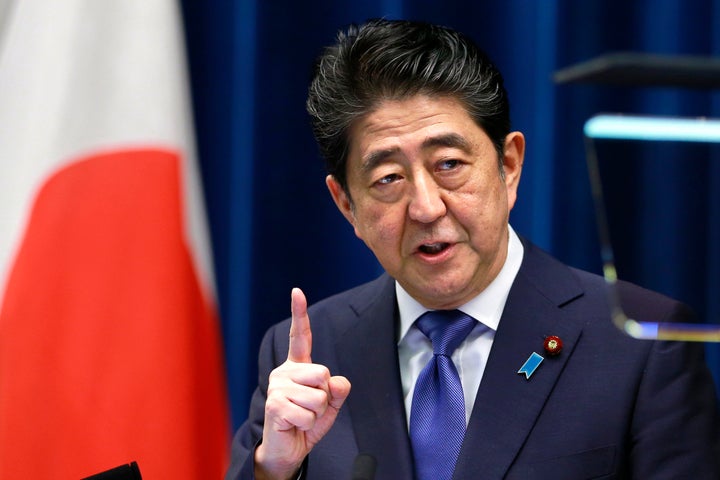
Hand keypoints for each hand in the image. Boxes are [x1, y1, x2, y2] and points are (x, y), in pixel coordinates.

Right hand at [255, 288, 351, 479]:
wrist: (286, 450)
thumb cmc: (306, 423)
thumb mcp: (329, 406)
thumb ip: (338, 391)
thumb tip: (339, 382)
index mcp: (297, 367)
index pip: (300, 336)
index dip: (299, 314)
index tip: (297, 291)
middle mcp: (283, 372)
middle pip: (323, 373)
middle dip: (324, 396)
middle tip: (309, 408)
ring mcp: (277, 388)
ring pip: (318, 396)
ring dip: (316, 413)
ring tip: (301, 418)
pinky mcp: (274, 405)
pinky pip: (308, 413)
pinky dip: (308, 425)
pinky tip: (294, 425)